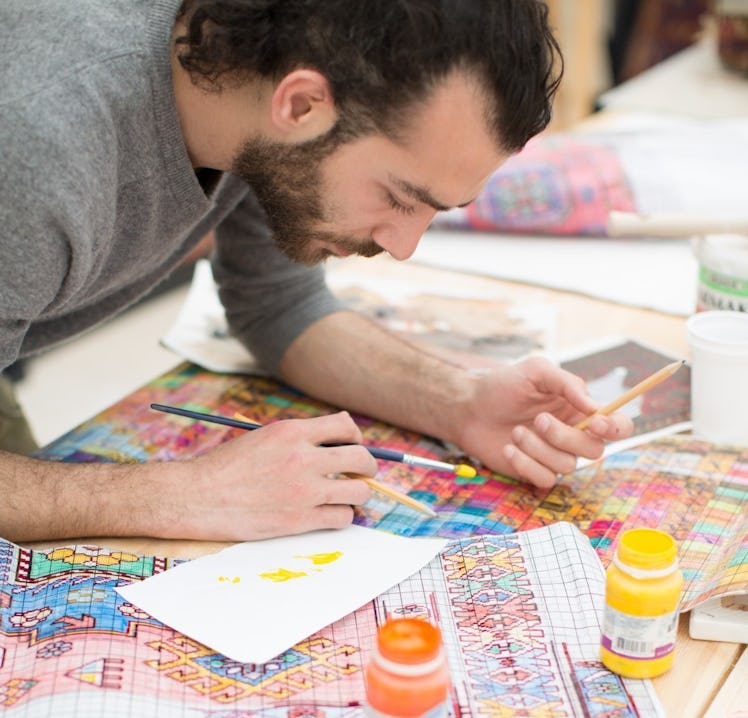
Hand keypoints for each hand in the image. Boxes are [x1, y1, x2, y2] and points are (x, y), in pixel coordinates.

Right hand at [164, 411, 376, 540]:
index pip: (346, 426)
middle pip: (361, 458)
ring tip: (346, 495)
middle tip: (361, 473)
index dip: (355, 436)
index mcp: (292, 432)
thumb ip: (301, 436)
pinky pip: (343, 517)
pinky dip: (343, 516)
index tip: (352, 446)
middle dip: (368, 466)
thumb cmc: (229, 466)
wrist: (198, 496)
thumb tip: (341, 436)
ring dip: (358, 493)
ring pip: (359, 491)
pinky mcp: (300, 520)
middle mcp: (303, 458)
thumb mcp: (265, 437)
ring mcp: (304, 491)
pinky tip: (331, 513)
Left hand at [453, 356, 632, 487]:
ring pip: (568, 466)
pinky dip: (526, 464)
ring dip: (538, 448)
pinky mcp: (535, 472)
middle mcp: (572, 435)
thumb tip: (595, 407)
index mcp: (580, 410)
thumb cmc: (504, 385)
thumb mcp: (536, 371)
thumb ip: (568, 383)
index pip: (618, 425)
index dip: (616, 428)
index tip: (595, 422)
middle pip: (594, 450)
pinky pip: (545, 479)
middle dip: (566, 437)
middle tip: (539, 419)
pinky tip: (508, 448)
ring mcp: (554, 456)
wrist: (469, 407)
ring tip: (516, 431)